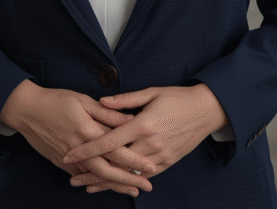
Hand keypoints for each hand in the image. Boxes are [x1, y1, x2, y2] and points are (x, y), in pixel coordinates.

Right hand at [0, 80, 154, 196]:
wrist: (27, 111)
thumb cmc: (57, 100)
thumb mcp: (83, 100)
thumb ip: (107, 113)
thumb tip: (130, 118)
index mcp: (87, 129)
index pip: (116, 149)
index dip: (135, 159)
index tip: (151, 165)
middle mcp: (80, 148)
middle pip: (109, 169)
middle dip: (130, 179)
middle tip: (148, 185)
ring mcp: (70, 158)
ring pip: (96, 176)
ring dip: (115, 184)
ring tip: (132, 189)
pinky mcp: (62, 163)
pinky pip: (82, 176)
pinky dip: (96, 182)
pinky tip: (107, 185)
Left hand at [62, 84, 228, 193]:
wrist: (206, 110)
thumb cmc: (177, 97)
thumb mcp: (151, 92)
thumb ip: (124, 100)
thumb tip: (101, 102)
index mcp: (143, 124)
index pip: (109, 141)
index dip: (87, 150)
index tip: (70, 154)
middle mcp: (150, 144)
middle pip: (115, 163)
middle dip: (92, 172)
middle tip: (72, 178)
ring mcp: (160, 156)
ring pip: (128, 174)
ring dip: (107, 181)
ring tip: (86, 185)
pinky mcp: (167, 163)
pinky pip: (143, 176)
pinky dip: (127, 181)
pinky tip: (114, 184)